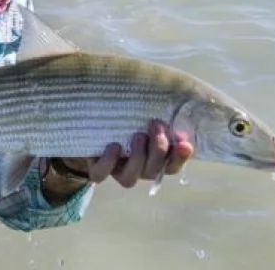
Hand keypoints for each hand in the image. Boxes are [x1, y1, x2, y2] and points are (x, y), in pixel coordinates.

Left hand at [59, 120, 193, 188]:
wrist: (89, 126)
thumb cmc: (123, 117)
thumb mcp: (140, 113)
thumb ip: (157, 112)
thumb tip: (176, 96)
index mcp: (153, 159)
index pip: (172, 165)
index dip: (180, 157)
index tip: (185, 143)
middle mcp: (137, 169)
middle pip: (153, 171)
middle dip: (158, 149)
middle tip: (156, 125)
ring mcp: (116, 171)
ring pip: (130, 178)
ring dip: (138, 157)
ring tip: (138, 135)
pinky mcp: (96, 169)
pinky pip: (101, 174)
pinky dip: (109, 161)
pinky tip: (114, 146)